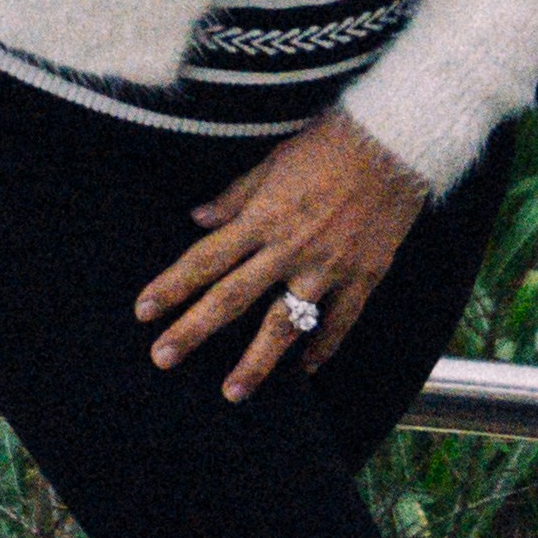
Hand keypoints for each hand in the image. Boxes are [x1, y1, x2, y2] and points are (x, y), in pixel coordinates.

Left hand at [137, 111, 429, 401]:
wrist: (393, 144)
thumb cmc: (328, 145)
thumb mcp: (273, 162)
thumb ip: (236, 195)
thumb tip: (198, 218)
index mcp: (262, 217)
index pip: (206, 258)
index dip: (172, 285)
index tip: (144, 311)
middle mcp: (289, 247)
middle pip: (232, 297)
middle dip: (194, 330)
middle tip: (162, 358)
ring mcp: (327, 267)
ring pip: (284, 324)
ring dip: (255, 361)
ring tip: (232, 392)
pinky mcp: (363, 277)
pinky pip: (339, 322)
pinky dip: (322, 348)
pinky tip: (305, 369)